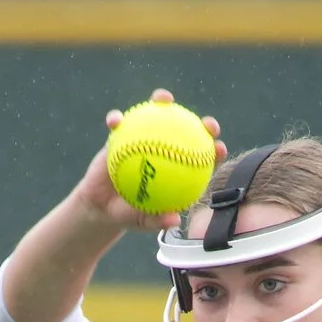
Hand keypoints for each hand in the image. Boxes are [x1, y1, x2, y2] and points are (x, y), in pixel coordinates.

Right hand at [72, 88, 225, 232]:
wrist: (103, 207)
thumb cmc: (128, 215)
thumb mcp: (142, 222)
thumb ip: (157, 221)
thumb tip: (173, 220)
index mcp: (175, 170)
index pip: (200, 159)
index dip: (213, 152)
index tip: (219, 148)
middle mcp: (164, 150)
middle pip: (188, 132)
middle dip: (201, 125)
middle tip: (207, 124)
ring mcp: (144, 139)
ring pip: (156, 116)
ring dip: (161, 102)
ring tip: (162, 98)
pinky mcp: (122, 135)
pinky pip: (120, 124)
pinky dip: (117, 120)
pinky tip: (115, 121)